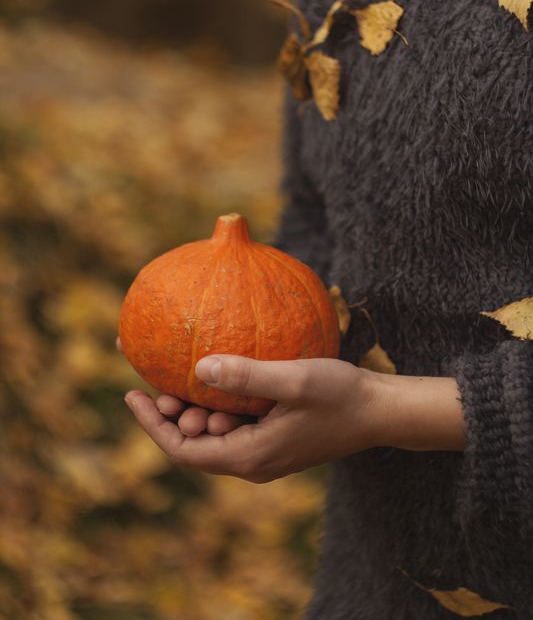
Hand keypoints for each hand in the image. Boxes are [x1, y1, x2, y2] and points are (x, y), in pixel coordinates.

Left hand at [124, 355, 383, 482]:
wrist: (381, 412)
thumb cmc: (341, 396)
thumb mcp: (294, 381)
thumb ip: (247, 376)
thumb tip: (199, 368)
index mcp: (250, 456)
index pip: (183, 450)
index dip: (152, 425)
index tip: (131, 394)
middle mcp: (252, 461)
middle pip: (195, 444)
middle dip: (171, 416)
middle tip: (157, 381)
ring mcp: (264, 452)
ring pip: (215, 435)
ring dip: (195, 411)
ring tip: (182, 379)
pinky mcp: (276, 439)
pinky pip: (235, 427)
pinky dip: (219, 407)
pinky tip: (219, 379)